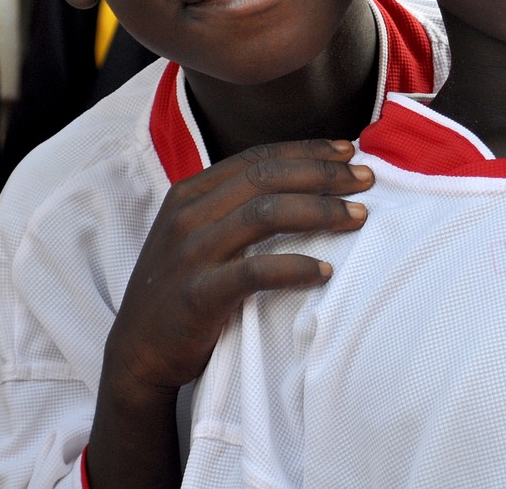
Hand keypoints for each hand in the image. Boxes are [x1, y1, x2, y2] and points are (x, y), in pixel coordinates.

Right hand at [87, 139, 372, 487]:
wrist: (138, 355)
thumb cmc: (186, 289)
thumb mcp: (202, 234)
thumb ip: (239, 206)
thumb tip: (307, 182)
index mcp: (191, 193)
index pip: (259, 158)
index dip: (308, 151)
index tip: (349, 151)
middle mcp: (188, 215)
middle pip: (267, 178)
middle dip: (324, 174)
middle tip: (367, 179)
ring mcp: (189, 254)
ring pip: (265, 214)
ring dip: (320, 211)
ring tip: (359, 217)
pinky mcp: (196, 295)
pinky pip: (254, 272)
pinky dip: (295, 267)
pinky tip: (326, 271)